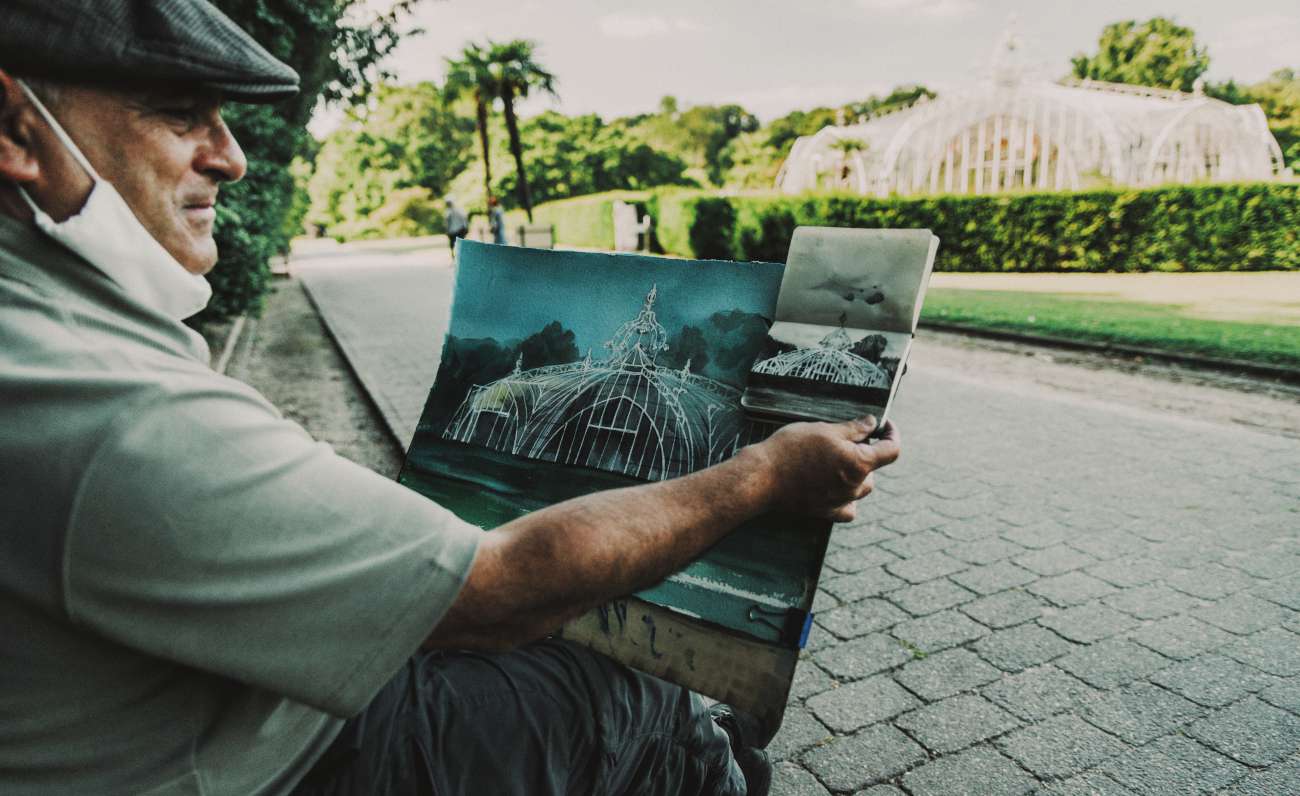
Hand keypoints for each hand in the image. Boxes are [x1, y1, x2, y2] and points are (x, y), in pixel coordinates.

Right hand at [752, 416, 900, 521]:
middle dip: (866, 453)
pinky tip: (835, 486)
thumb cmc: (791, 449)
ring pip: (862, 488)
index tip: (884, 426)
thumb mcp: (824, 429)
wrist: (762, 477)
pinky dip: (847, 497)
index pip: (891, 450)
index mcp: (859, 463)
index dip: (892, 434)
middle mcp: (855, 486)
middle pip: (874, 469)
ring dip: (856, 474)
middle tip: (844, 439)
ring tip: (833, 460)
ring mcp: (841, 501)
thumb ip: (854, 428)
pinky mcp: (827, 512)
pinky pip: (848, 507)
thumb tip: (872, 423)